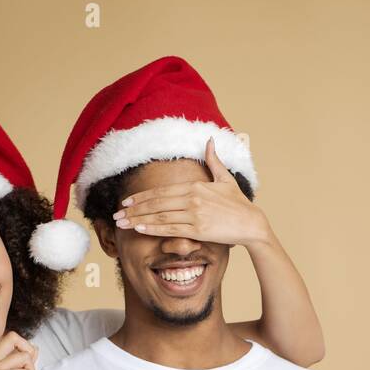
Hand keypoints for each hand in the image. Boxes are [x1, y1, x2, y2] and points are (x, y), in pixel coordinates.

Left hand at [111, 137, 271, 247]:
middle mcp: (192, 198)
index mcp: (195, 186)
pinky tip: (140, 230)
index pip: (161, 191)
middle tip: (117, 215)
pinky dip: (153, 229)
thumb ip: (213, 160)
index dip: (141, 197)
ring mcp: (194, 214)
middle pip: (156, 203)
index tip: (126, 201)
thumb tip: (209, 140)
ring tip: (122, 224)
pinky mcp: (198, 229)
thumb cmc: (239, 203)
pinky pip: (170, 229)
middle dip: (133, 209)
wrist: (252, 223)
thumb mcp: (225, 178)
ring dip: (138, 220)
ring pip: (159, 216)